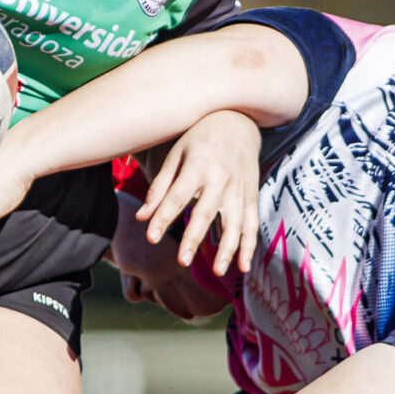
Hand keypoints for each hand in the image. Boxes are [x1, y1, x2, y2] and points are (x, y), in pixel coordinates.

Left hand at [137, 110, 261, 276]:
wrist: (238, 121)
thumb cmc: (199, 139)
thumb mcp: (176, 156)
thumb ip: (160, 188)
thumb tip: (142, 218)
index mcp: (198, 166)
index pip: (178, 197)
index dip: (164, 218)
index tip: (151, 239)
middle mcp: (221, 179)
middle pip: (206, 213)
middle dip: (194, 238)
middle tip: (182, 262)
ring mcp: (239, 189)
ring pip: (235, 223)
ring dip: (228, 249)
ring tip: (216, 272)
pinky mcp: (251, 196)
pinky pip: (252, 225)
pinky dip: (249, 247)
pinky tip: (242, 268)